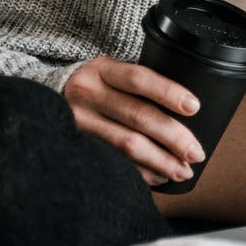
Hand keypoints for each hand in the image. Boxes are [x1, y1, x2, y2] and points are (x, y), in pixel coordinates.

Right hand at [62, 56, 204, 185]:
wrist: (49, 96)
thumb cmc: (95, 85)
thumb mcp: (110, 71)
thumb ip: (138, 84)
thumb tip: (187, 108)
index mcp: (102, 70)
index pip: (139, 79)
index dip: (169, 93)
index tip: (194, 107)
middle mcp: (88, 94)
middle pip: (138, 116)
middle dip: (173, 137)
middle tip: (196, 152)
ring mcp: (79, 122)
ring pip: (127, 145)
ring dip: (160, 160)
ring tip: (183, 171)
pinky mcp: (77, 146)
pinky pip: (115, 163)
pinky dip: (141, 172)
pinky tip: (159, 176)